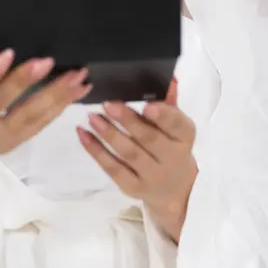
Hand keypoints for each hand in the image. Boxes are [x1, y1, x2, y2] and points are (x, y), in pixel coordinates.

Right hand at [0, 49, 91, 194]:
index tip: (7, 54)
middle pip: (0, 105)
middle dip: (24, 82)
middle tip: (47, 61)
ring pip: (28, 118)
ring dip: (56, 96)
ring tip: (78, 75)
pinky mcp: (12, 145)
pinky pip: (37, 126)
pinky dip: (59, 108)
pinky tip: (77, 91)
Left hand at [77, 79, 197, 241]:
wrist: (174, 189)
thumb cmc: (171, 146)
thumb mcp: (176, 127)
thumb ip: (169, 103)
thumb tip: (169, 78)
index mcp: (184, 138)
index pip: (178, 126)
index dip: (163, 116)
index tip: (148, 106)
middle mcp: (172, 159)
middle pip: (149, 139)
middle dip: (128, 121)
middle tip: (109, 104)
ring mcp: (151, 176)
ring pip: (128, 154)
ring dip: (109, 134)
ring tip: (93, 117)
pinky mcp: (132, 188)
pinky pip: (112, 168)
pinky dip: (95, 151)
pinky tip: (83, 134)